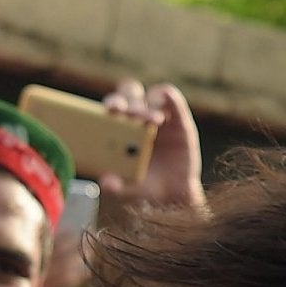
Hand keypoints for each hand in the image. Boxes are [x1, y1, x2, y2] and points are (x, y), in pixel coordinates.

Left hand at [100, 81, 204, 212]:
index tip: (112, 111)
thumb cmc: (143, 185)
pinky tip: (169, 100)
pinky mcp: (179, 119)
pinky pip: (173, 100)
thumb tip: (106, 183)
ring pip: (151, 96)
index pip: (111, 106)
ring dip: (149, 105)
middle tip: (128, 112)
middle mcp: (137, 116)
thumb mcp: (128, 189)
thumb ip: (117, 187)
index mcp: (117, 127)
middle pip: (128, 94)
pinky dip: (171, 98)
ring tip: (153, 121)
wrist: (172, 193)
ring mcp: (159, 115)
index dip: (111, 104)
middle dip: (127, 99)